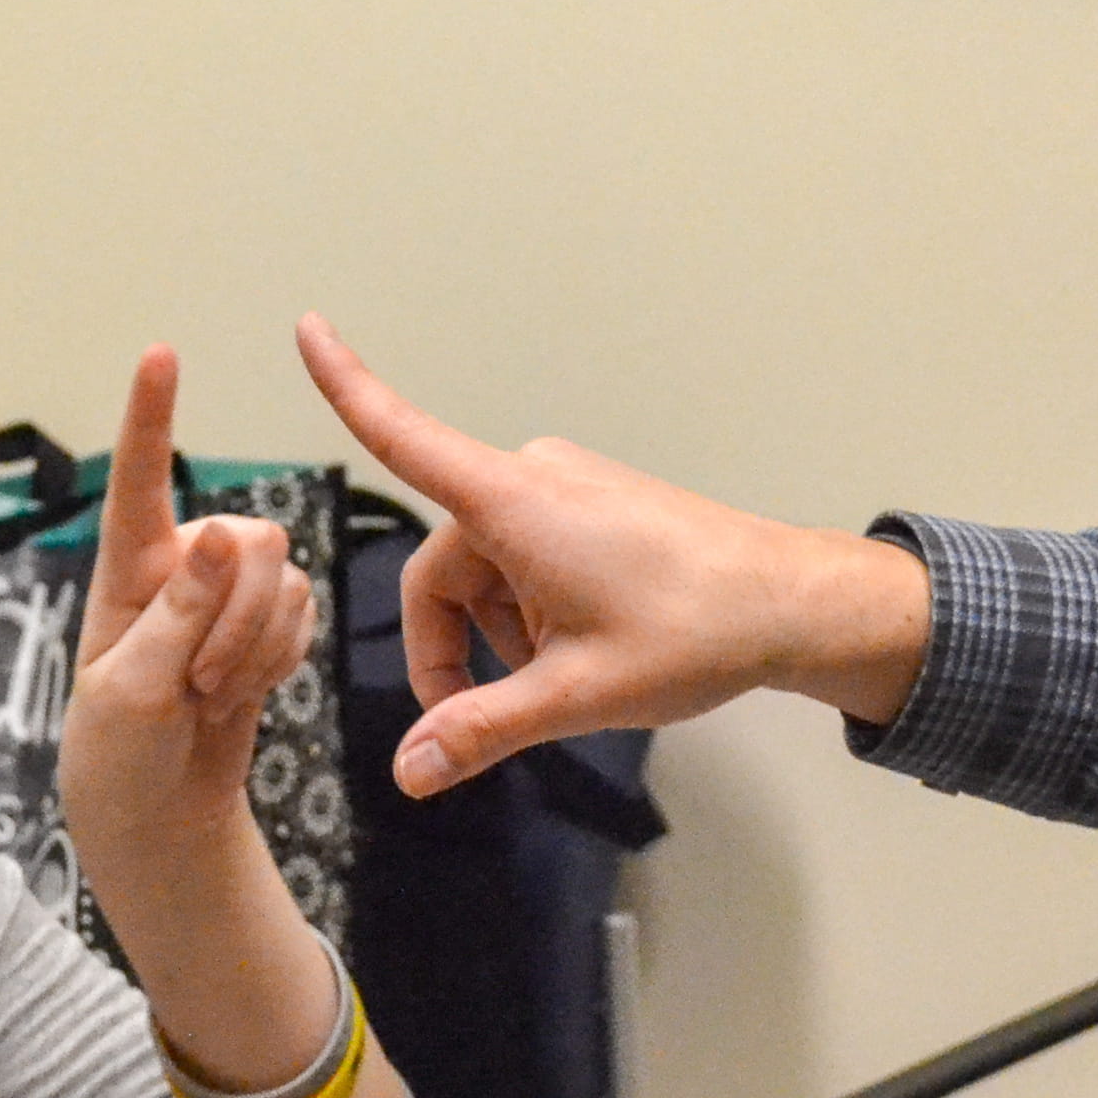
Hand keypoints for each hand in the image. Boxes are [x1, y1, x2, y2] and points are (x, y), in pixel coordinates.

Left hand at [59, 347, 319, 863]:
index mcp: (126, 570)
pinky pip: (309, 611)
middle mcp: (181, 564)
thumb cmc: (120, 753)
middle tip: (198, 684)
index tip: (160, 353)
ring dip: (258, 649)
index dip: (150, 416)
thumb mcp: (131, 691)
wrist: (160, 811)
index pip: (138, 483)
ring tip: (210, 695)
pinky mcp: (267, 620)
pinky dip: (283, 659)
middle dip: (241, 620)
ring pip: (287, 580)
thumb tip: (226, 531)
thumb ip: (177, 612)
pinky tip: (244, 689)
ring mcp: (228, 592)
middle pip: (253, 543)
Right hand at [295, 314, 932, 794]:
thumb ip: (482, 728)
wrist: (791, 604)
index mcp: (514, 505)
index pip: (404, 436)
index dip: (347, 384)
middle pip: (442, 567)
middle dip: (449, 644)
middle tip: (478, 726)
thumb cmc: (695, 632)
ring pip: (485, 570)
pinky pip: (525, 558)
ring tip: (560, 683)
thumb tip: (408, 769)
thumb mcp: (576, 694)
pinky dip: (530, 611)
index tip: (306, 327)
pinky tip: (581, 653)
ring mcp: (565, 488)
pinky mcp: (592, 503)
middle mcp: (532, 480)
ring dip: (497, 633)